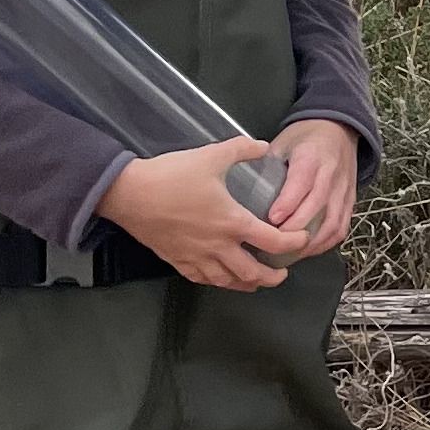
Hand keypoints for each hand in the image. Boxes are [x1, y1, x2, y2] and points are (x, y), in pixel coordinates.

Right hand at [99, 137, 313, 289]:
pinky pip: (203, 279)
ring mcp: (197, 257)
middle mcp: (218, 246)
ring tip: (256, 280)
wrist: (128, 194)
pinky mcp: (178, 261)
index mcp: (232, 222)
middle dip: (272, 277)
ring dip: (247, 283)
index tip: (301, 239)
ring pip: (228, 281)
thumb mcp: (211, 156)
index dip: (293, 243)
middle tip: (282, 273)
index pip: (273, 242)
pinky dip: (218, 281)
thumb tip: (263, 145)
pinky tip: (221, 277)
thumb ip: (240, 149)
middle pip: (253, 273)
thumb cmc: (171, 176)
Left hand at [268, 116, 361, 255]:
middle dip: (295, 229)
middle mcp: (331, 175)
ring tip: (290, 254)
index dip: (288, 203)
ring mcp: (343, 190)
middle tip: (274, 244)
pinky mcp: (350, 201)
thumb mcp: (282, 142)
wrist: (339, 130)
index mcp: (311, 157)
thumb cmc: (306, 137)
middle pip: (317, 207)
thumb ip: (266, 166)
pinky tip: (308, 250)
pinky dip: (325, 243)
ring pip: (332, 223)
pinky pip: (341, 228)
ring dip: (312, 242)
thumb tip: (243, 191)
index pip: (302, 182)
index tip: (271, 220)